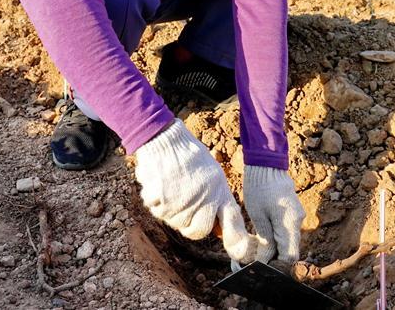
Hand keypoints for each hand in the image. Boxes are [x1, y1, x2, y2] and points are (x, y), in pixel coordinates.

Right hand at [135, 120, 252, 262]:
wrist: (166, 140)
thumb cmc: (191, 156)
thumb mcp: (213, 175)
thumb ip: (218, 201)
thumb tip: (218, 229)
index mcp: (218, 192)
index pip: (231, 223)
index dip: (236, 241)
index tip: (239, 253)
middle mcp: (202, 200)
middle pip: (196, 232)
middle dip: (190, 224)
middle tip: (186, 205)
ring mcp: (180, 203)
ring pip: (174, 223)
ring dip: (171, 210)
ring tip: (173, 187)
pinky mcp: (159, 201)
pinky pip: (156, 211)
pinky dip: (155, 200)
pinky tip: (161, 183)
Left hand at [243, 165, 304, 263]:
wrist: (266, 163)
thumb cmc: (259, 187)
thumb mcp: (258, 216)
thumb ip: (265, 241)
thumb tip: (265, 262)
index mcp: (290, 224)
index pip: (290, 257)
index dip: (277, 266)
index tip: (261, 268)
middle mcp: (297, 222)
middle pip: (290, 251)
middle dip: (274, 260)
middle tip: (255, 261)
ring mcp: (296, 216)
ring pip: (288, 242)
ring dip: (275, 250)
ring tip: (256, 251)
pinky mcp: (292, 212)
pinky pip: (287, 232)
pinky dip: (276, 239)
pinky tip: (263, 239)